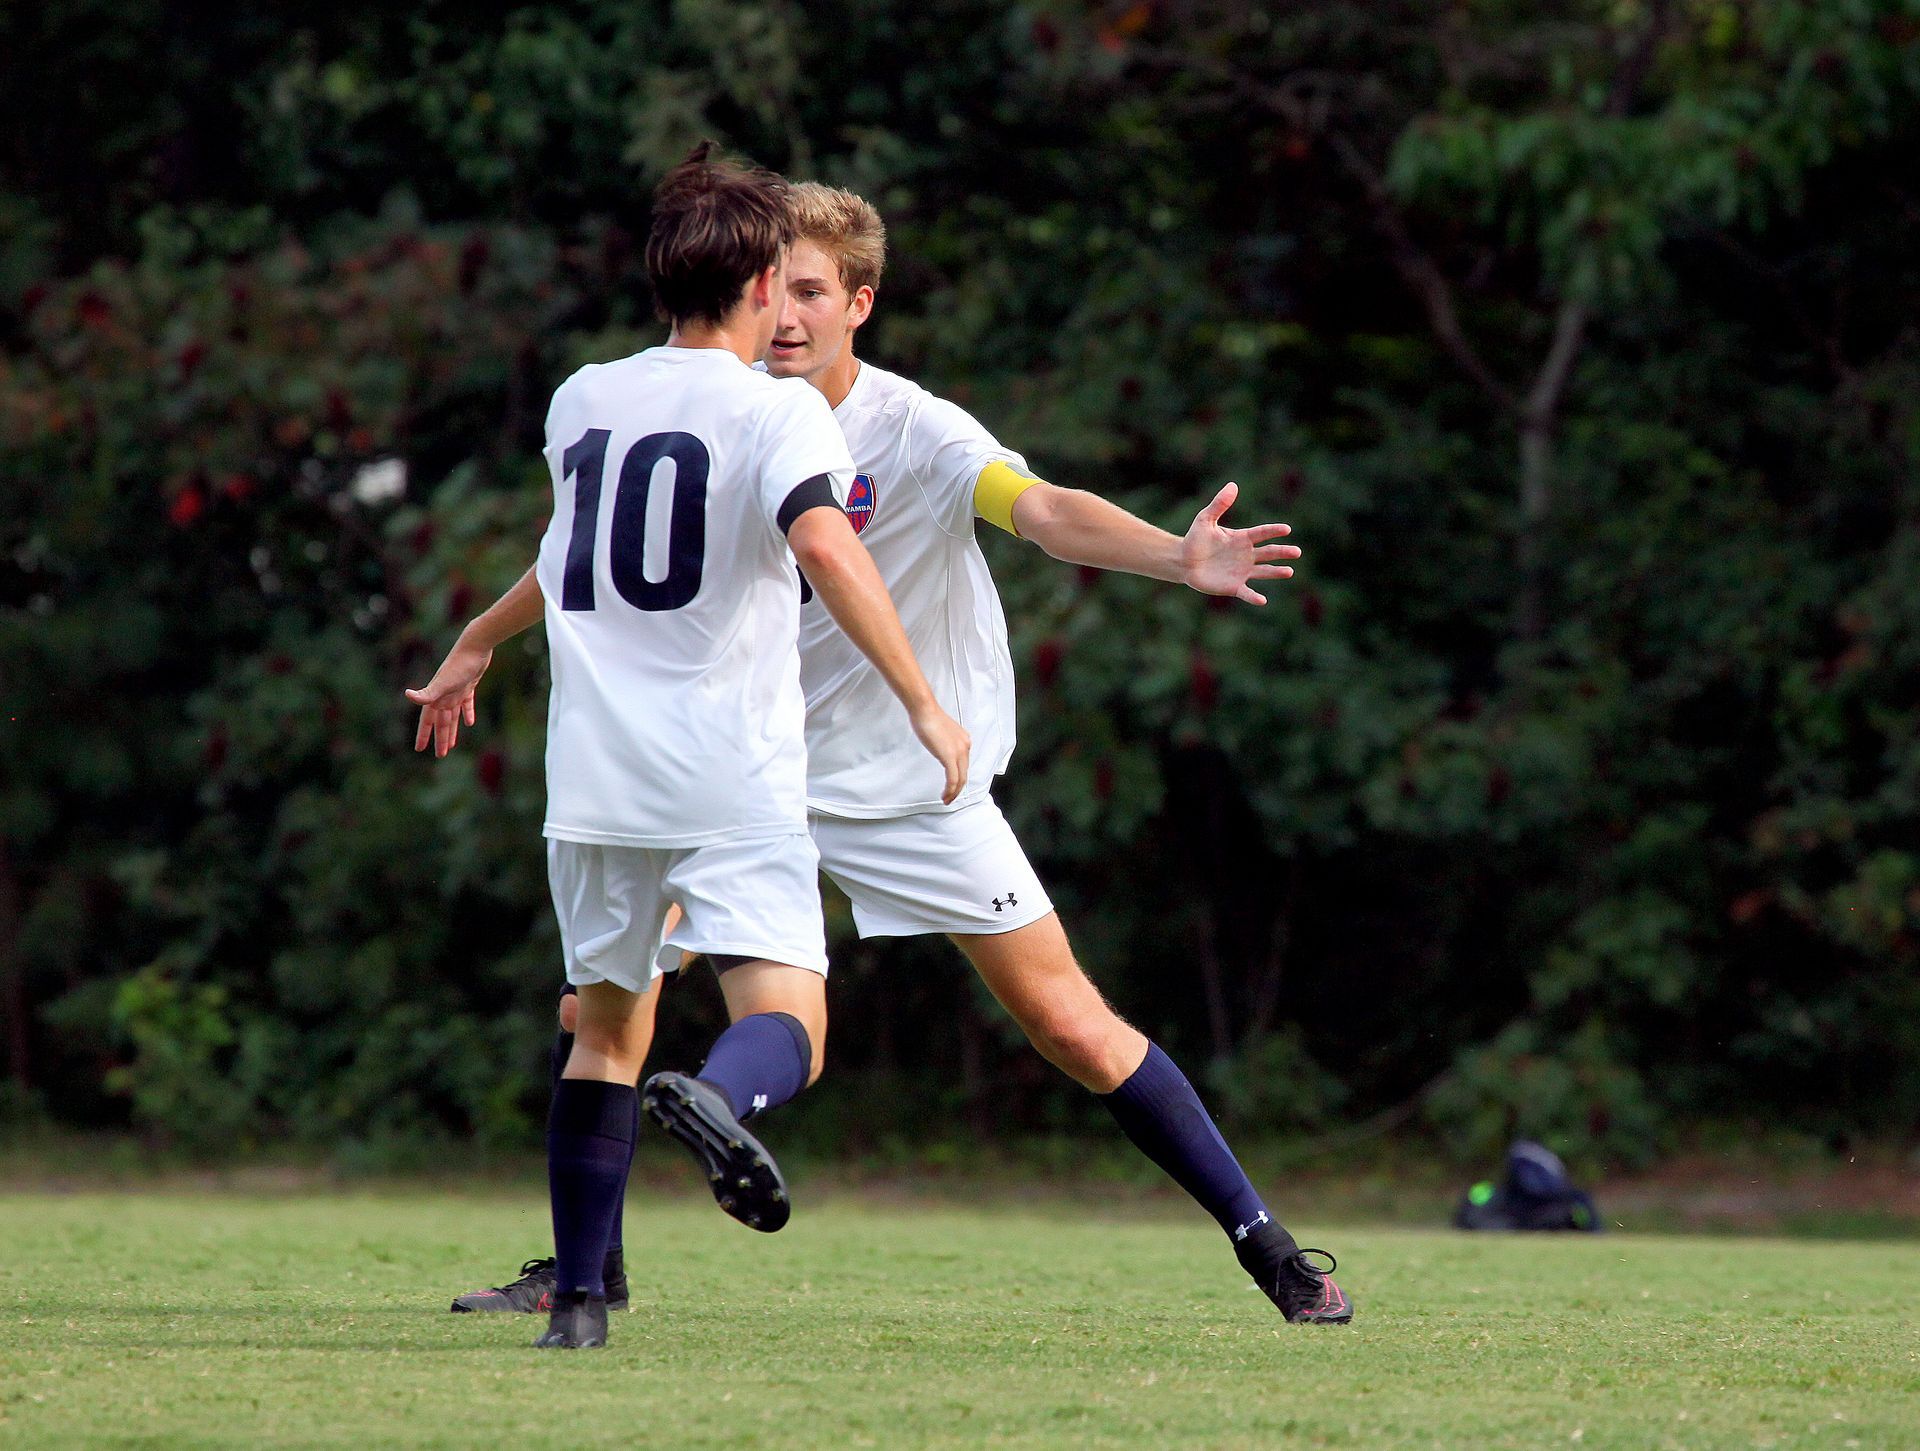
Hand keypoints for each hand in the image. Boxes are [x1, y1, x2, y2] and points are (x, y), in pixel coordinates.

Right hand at [405, 633, 492, 756]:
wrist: (474, 647)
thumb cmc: (459, 665)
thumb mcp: (443, 683)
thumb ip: (427, 693)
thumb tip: (407, 695)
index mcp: (436, 697)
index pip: (427, 720)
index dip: (423, 735)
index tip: (419, 749)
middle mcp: (444, 695)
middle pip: (441, 721)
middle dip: (440, 738)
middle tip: (440, 755)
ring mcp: (456, 690)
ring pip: (453, 715)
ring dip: (452, 729)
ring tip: (452, 745)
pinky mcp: (469, 685)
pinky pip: (466, 703)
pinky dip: (467, 713)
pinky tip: (469, 722)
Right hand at [908, 701, 970, 804]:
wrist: (925, 710)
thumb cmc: (928, 717)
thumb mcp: (941, 732)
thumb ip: (944, 742)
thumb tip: (940, 748)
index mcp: (964, 741)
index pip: (963, 765)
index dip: (958, 778)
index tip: (951, 787)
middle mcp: (965, 746)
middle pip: (964, 774)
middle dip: (957, 790)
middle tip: (949, 798)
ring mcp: (959, 751)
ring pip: (960, 779)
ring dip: (953, 793)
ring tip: (946, 800)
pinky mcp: (950, 756)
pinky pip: (953, 778)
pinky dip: (950, 789)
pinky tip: (944, 795)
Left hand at [1181, 481, 1300, 604]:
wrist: (1184, 561)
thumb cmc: (1195, 539)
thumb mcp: (1205, 519)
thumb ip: (1220, 504)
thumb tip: (1233, 485)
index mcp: (1242, 538)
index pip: (1262, 533)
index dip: (1274, 531)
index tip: (1287, 529)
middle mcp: (1246, 555)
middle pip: (1268, 553)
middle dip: (1283, 552)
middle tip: (1297, 552)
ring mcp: (1242, 571)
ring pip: (1264, 572)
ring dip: (1276, 572)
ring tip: (1289, 571)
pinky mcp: (1234, 586)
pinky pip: (1247, 592)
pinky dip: (1254, 597)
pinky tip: (1263, 600)